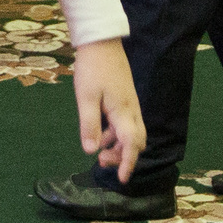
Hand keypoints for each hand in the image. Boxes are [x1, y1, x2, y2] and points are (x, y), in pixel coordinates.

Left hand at [72, 39, 144, 183]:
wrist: (101, 42)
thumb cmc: (93, 69)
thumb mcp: (86, 98)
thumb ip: (89, 125)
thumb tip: (91, 151)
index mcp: (124, 112)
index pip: (132, 144)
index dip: (128, 163)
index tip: (122, 179)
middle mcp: (131, 110)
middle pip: (136, 141)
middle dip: (123, 156)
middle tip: (102, 161)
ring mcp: (129, 104)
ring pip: (130, 133)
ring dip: (117, 146)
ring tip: (98, 150)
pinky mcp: (124, 99)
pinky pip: (125, 124)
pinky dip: (115, 134)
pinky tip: (99, 132)